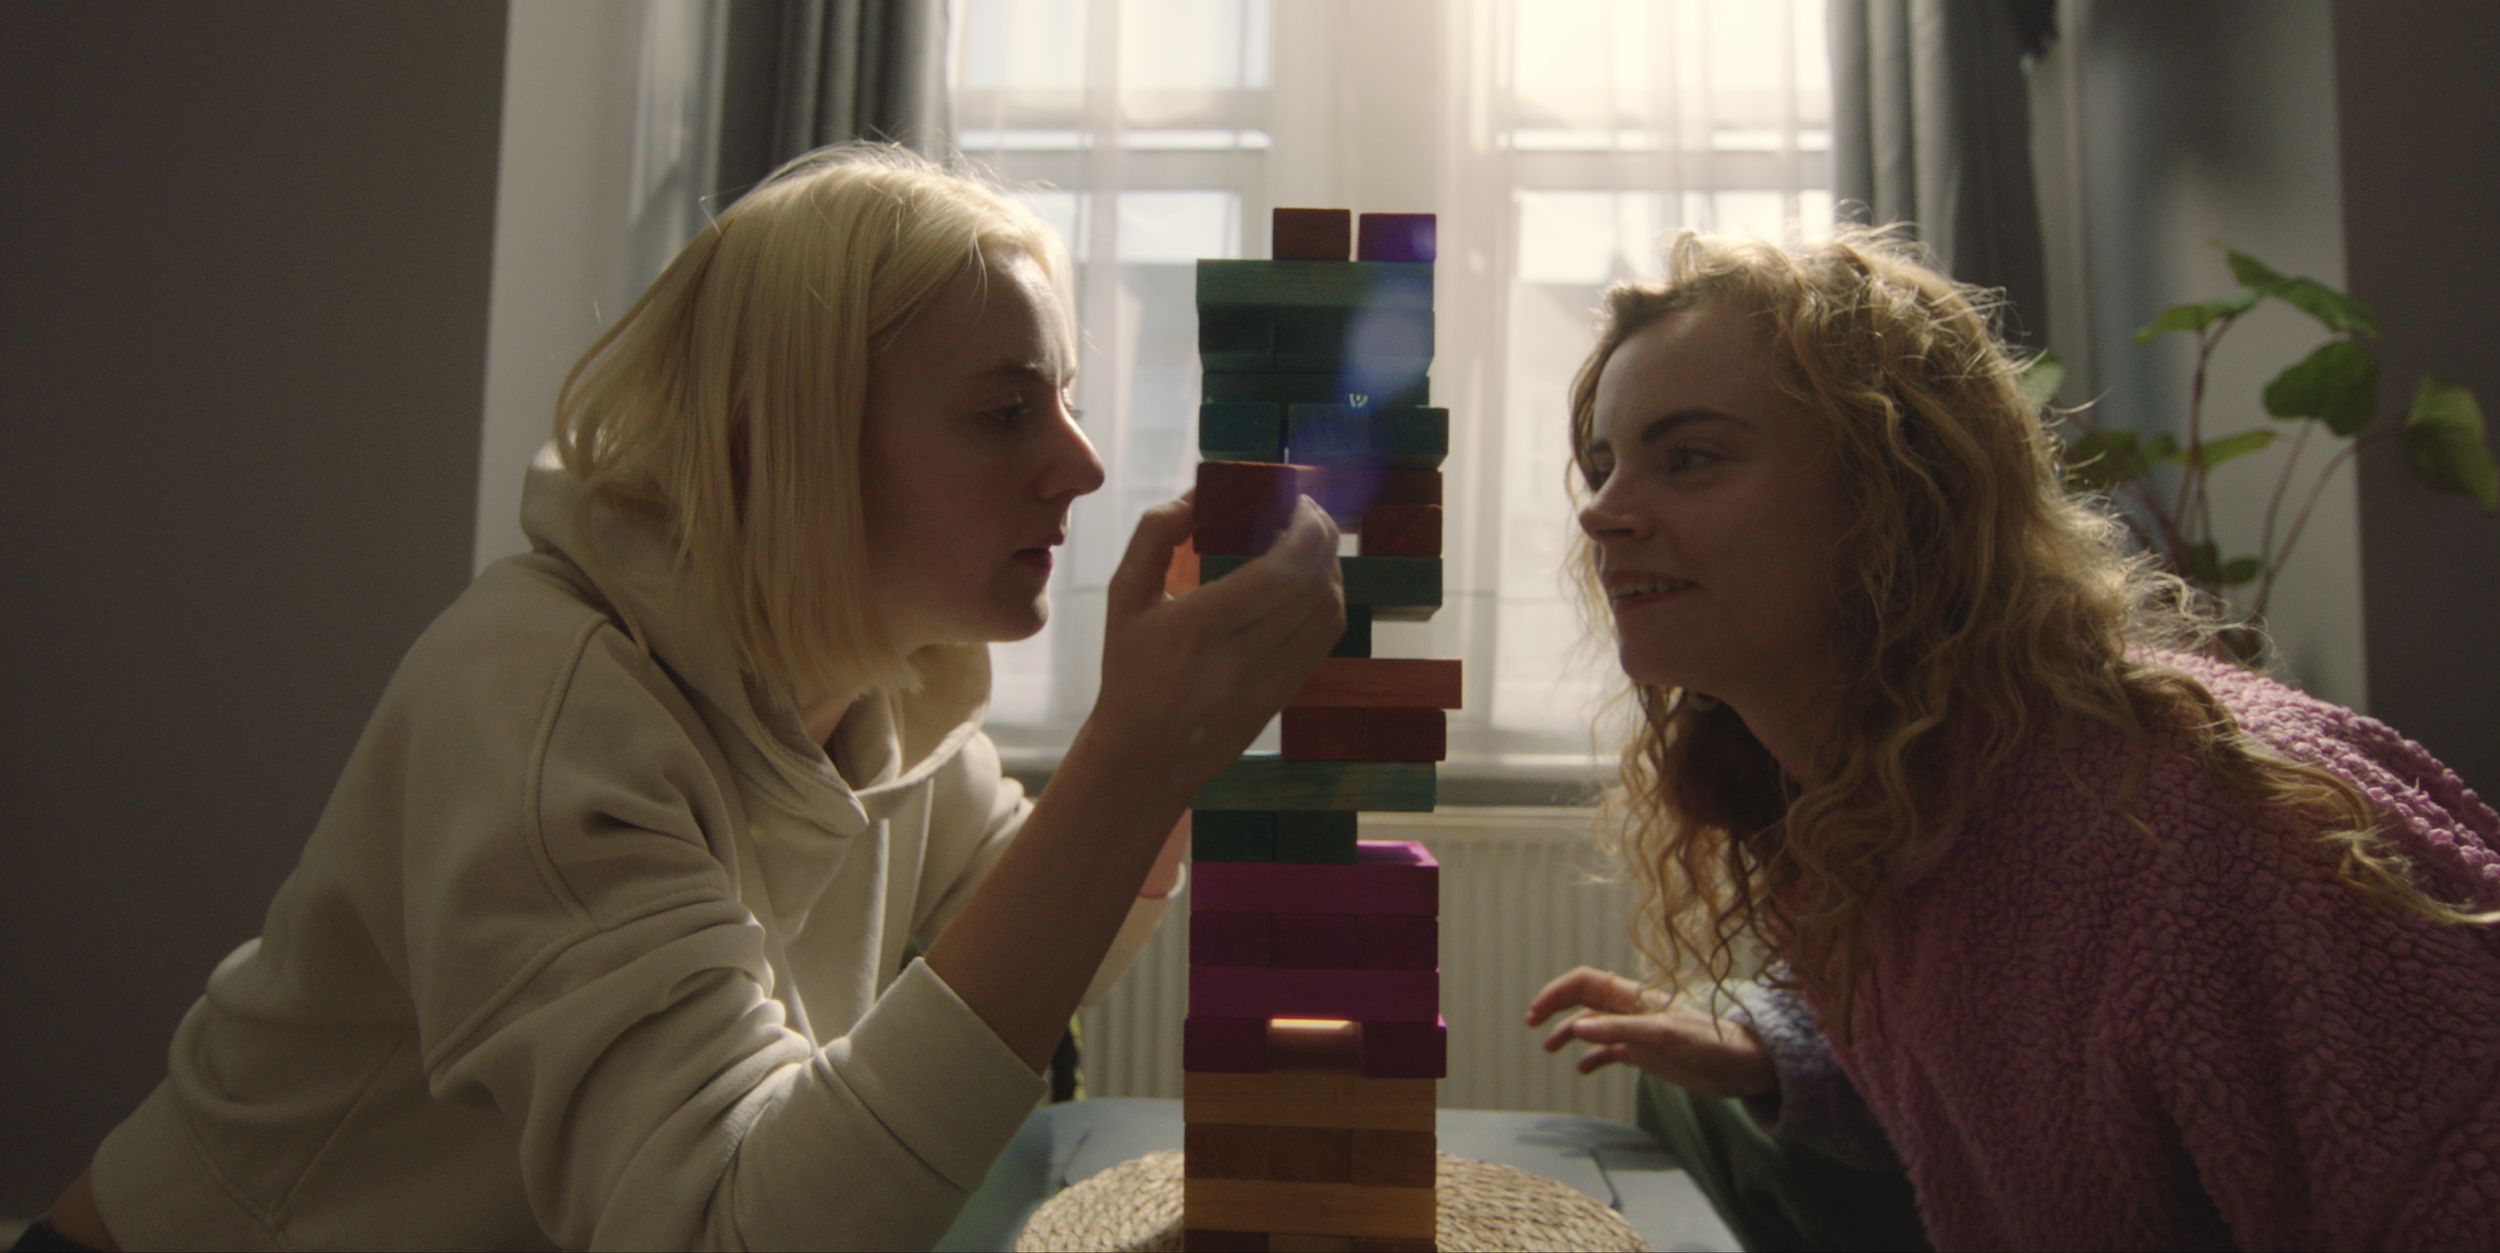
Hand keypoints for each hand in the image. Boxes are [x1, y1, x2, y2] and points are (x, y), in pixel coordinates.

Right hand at [1079, 492, 1343, 800]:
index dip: (1305, 530)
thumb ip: (1154, 536)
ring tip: (1311, 544)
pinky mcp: (1284, 697)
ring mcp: (1268, 682)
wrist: (1143, 756)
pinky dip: (1328, 601)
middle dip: (1323, 538)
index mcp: (1197, 627)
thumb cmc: (1130, 669)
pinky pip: (1324, 639)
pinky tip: (1313, 582)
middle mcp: (1239, 657)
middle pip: (1312, 587)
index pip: (1278, 572)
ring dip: (1329, 567)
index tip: (1300, 502)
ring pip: (1327, 612)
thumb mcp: (1124, 596)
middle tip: (1310, 514)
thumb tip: (1197, 493)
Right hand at [1524, 966, 1776, 1098]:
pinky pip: (1610, 1051)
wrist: (1743, 1066)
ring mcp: (1637, 1031)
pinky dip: (1592, 1058)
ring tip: (1549, 1048)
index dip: (1557, 992)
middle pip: (1583, 999)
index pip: (1585, 982)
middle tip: (1531, 1024)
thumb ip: (1621, 1031)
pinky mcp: (1646, 1053)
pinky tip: (1584, 1069)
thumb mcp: (1664, 1037)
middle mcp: (1631, 1010)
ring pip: (1592, 1026)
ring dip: (1568, 1033)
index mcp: (1634, 996)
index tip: (1536, 1012)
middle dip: (1555, 1007)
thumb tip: (1578, 1028)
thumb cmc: (1710, 1044)